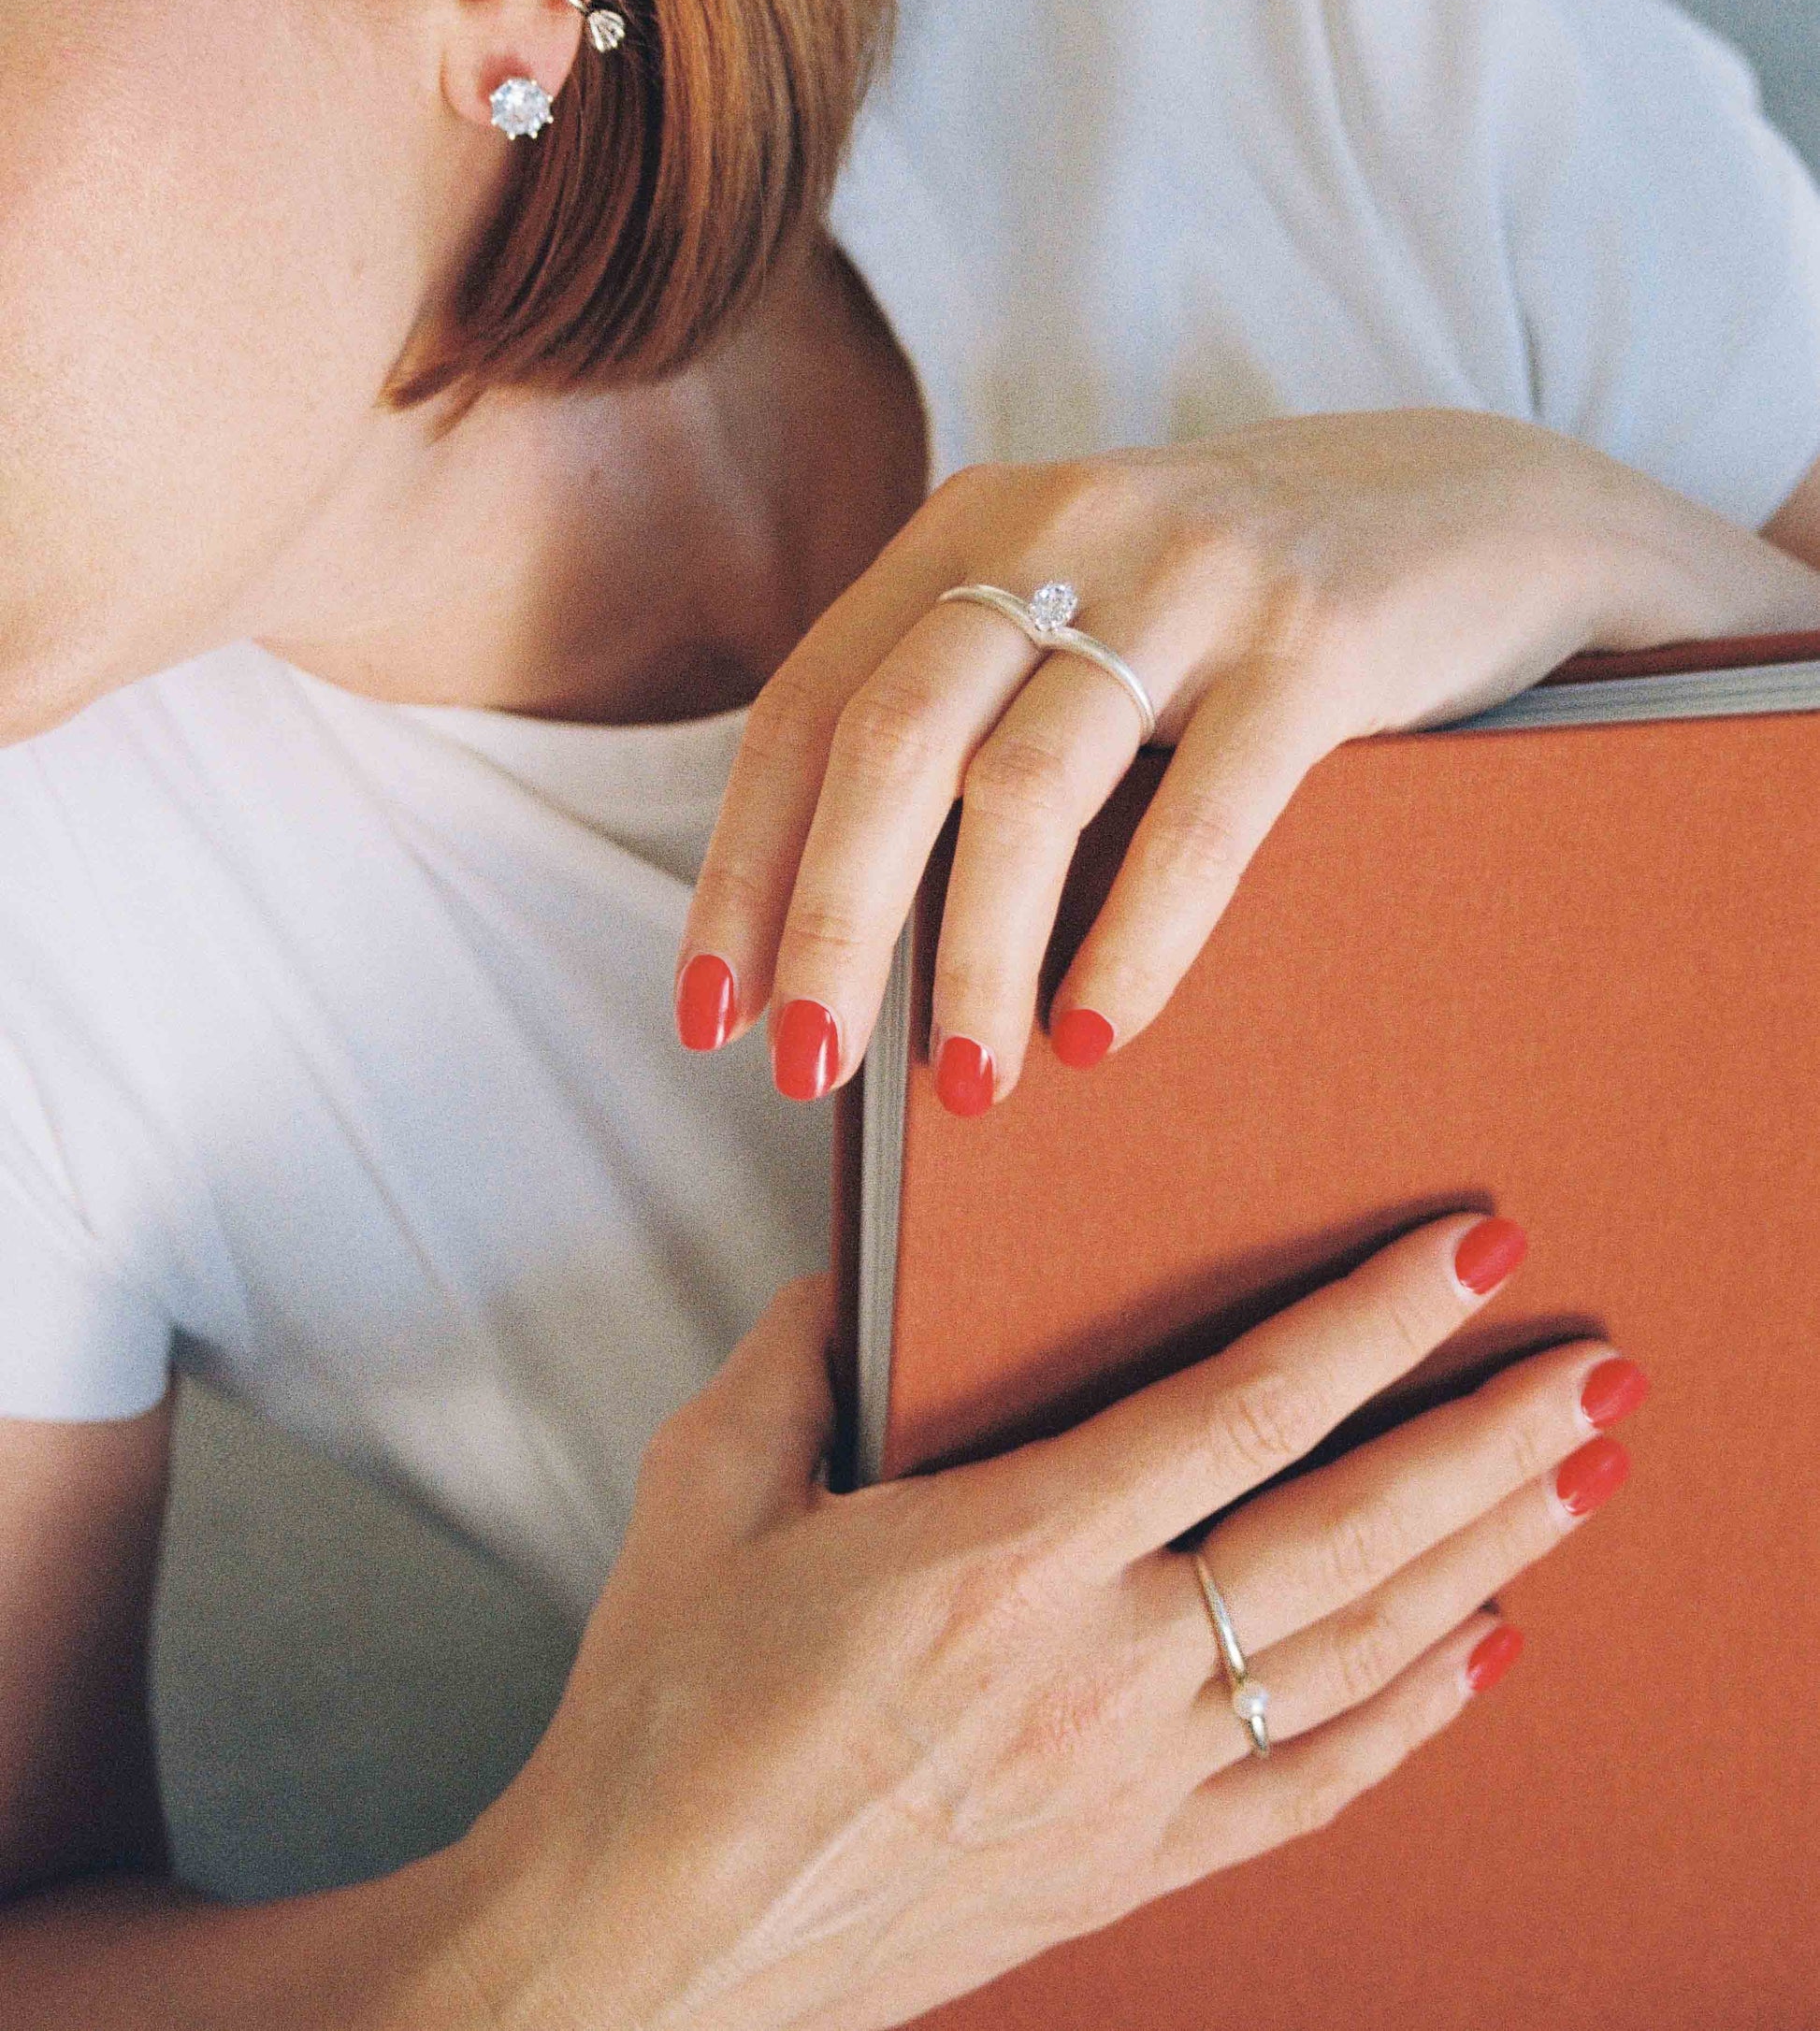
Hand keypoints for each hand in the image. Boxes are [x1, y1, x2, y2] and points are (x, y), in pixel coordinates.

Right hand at [439, 1216, 1642, 2030]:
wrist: (639, 1947)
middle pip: (1348, 1534)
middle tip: (1595, 1367)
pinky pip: (1307, 1790)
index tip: (1468, 1257)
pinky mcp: (1124, 1869)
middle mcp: (1099, 1672)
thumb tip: (858, 1277)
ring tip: (1579, 1482)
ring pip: (1356, 1656)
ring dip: (1486, 1558)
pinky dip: (1408, 1721)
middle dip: (1487, 1439)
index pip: (1240, 1410)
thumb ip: (797, 1360)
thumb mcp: (700, 1494)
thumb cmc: (664, 1722)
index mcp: (1003, 1560)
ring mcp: (1128, 1783)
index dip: (1371, 1324)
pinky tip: (1477, 1661)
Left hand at [675, 410, 1819, 1107]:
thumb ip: (974, 704)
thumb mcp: (1085, 605)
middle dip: (827, 923)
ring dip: (975, 957)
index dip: (745, 864)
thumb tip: (848, 933)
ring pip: (1026, 785)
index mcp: (976, 525)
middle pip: (887, 742)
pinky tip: (1098, 1037)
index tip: (709, 1011)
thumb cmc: (1246, 605)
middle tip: (803, 1073)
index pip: (808, 704)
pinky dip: (1135, 943)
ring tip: (964, 1088)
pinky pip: (1199, 815)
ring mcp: (1191, 574)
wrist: (1485, 508)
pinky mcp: (1317, 638)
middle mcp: (1063, 526)